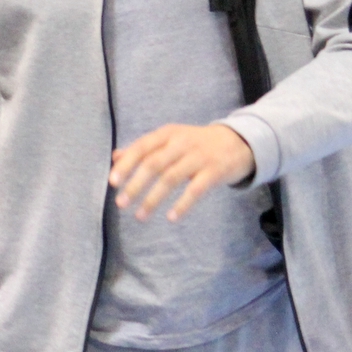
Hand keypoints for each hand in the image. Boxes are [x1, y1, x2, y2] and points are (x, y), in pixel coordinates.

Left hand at [110, 123, 255, 222]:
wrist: (239, 142)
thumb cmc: (196, 143)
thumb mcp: (170, 139)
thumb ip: (144, 148)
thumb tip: (115, 157)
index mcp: (166, 134)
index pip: (141, 148)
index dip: (126, 165)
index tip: (112, 182)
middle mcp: (180, 143)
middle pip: (153, 164)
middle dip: (135, 185)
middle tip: (121, 204)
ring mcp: (199, 157)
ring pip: (171, 178)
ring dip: (153, 199)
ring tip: (140, 216)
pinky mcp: (215, 172)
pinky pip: (196, 190)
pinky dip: (182, 204)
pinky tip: (171, 218)